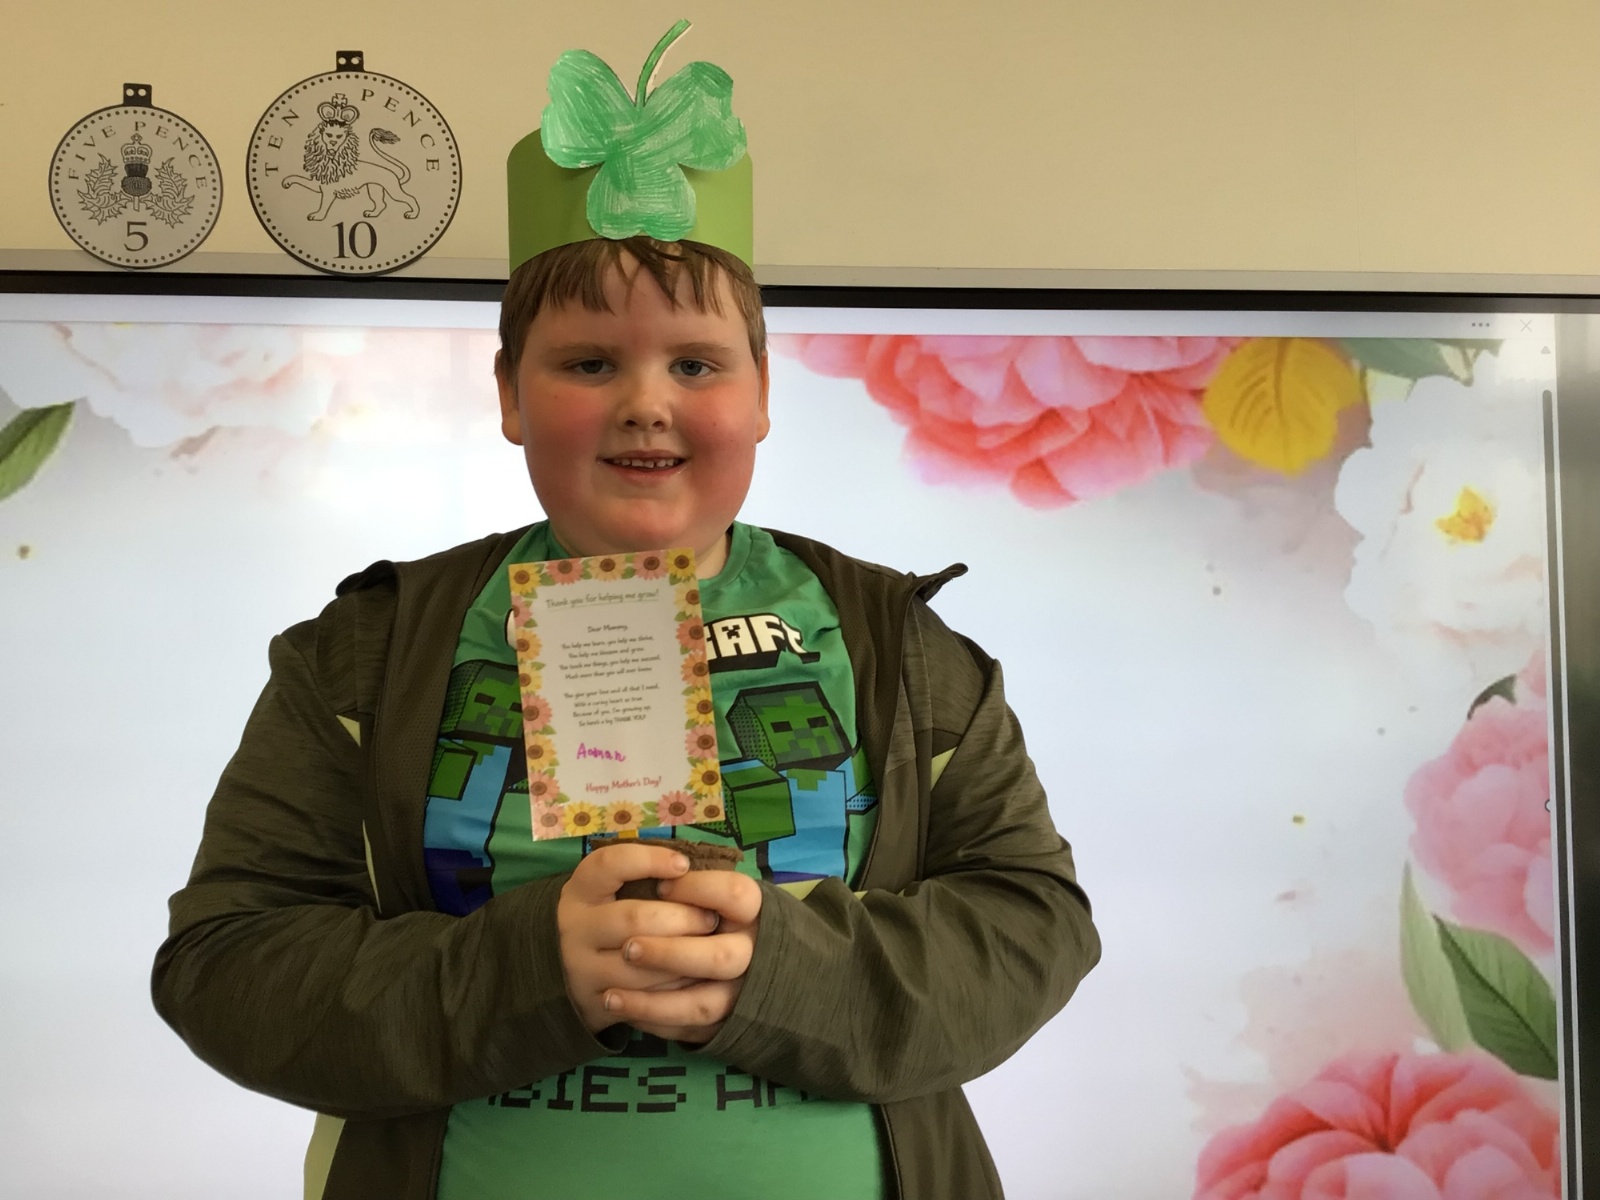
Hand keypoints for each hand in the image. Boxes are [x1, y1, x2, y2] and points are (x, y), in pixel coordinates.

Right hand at [557, 844, 720, 1034]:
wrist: (568, 970)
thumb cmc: (608, 915)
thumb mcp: (611, 889)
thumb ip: (644, 875)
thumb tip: (691, 867)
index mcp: (580, 890)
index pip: (610, 865)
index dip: (649, 860)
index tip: (683, 864)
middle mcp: (575, 927)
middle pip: (633, 918)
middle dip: (681, 917)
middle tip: (710, 918)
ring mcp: (581, 968)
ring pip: (641, 963)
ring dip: (682, 955)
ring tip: (708, 946)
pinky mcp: (596, 1001)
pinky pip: (642, 997)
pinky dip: (673, 987)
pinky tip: (694, 975)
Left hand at [600, 869, 763, 1044]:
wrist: (747, 959)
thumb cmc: (715, 914)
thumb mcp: (711, 892)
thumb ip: (692, 887)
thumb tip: (661, 880)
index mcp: (754, 913)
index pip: (737, 895)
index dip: (698, 889)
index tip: (663, 886)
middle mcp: (753, 953)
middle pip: (720, 957)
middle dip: (670, 954)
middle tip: (628, 947)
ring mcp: (742, 993)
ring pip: (703, 1005)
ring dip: (652, 1002)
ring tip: (608, 996)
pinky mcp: (724, 1024)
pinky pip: (689, 1030)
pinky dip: (653, 1022)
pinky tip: (622, 1010)